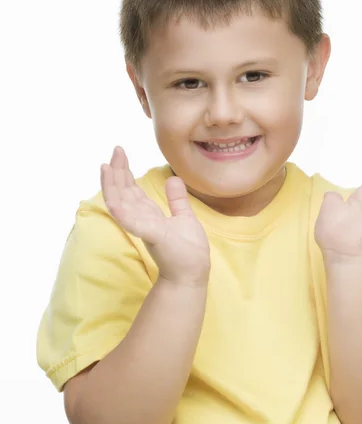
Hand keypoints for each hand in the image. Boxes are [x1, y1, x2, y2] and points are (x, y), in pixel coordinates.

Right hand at [101, 146, 209, 284]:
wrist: (193, 272)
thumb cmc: (188, 250)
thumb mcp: (184, 217)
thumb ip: (176, 200)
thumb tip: (173, 178)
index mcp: (149, 214)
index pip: (131, 190)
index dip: (124, 172)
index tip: (120, 153)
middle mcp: (142, 219)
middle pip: (123, 192)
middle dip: (117, 171)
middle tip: (115, 150)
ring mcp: (144, 228)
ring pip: (121, 204)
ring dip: (112, 186)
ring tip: (106, 167)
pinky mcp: (152, 236)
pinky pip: (133, 224)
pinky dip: (123, 213)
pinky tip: (115, 203)